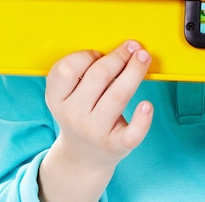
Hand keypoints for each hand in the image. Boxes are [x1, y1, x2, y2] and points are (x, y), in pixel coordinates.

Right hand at [39, 41, 152, 201]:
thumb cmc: (81, 113)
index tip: (99, 52)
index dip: (86, 55)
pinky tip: (147, 106)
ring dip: (135, 71)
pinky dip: (142, 120)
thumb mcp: (69, 95)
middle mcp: (73, 116)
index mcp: (57, 98)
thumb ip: (84, 72)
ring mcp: (94, 132)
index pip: (67, 69)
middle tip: (133, 47)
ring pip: (118, 95)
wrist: (82, 158)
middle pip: (98, 76)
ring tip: (144, 58)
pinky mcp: (115, 146)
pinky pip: (131, 133)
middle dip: (119, 56)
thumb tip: (122, 47)